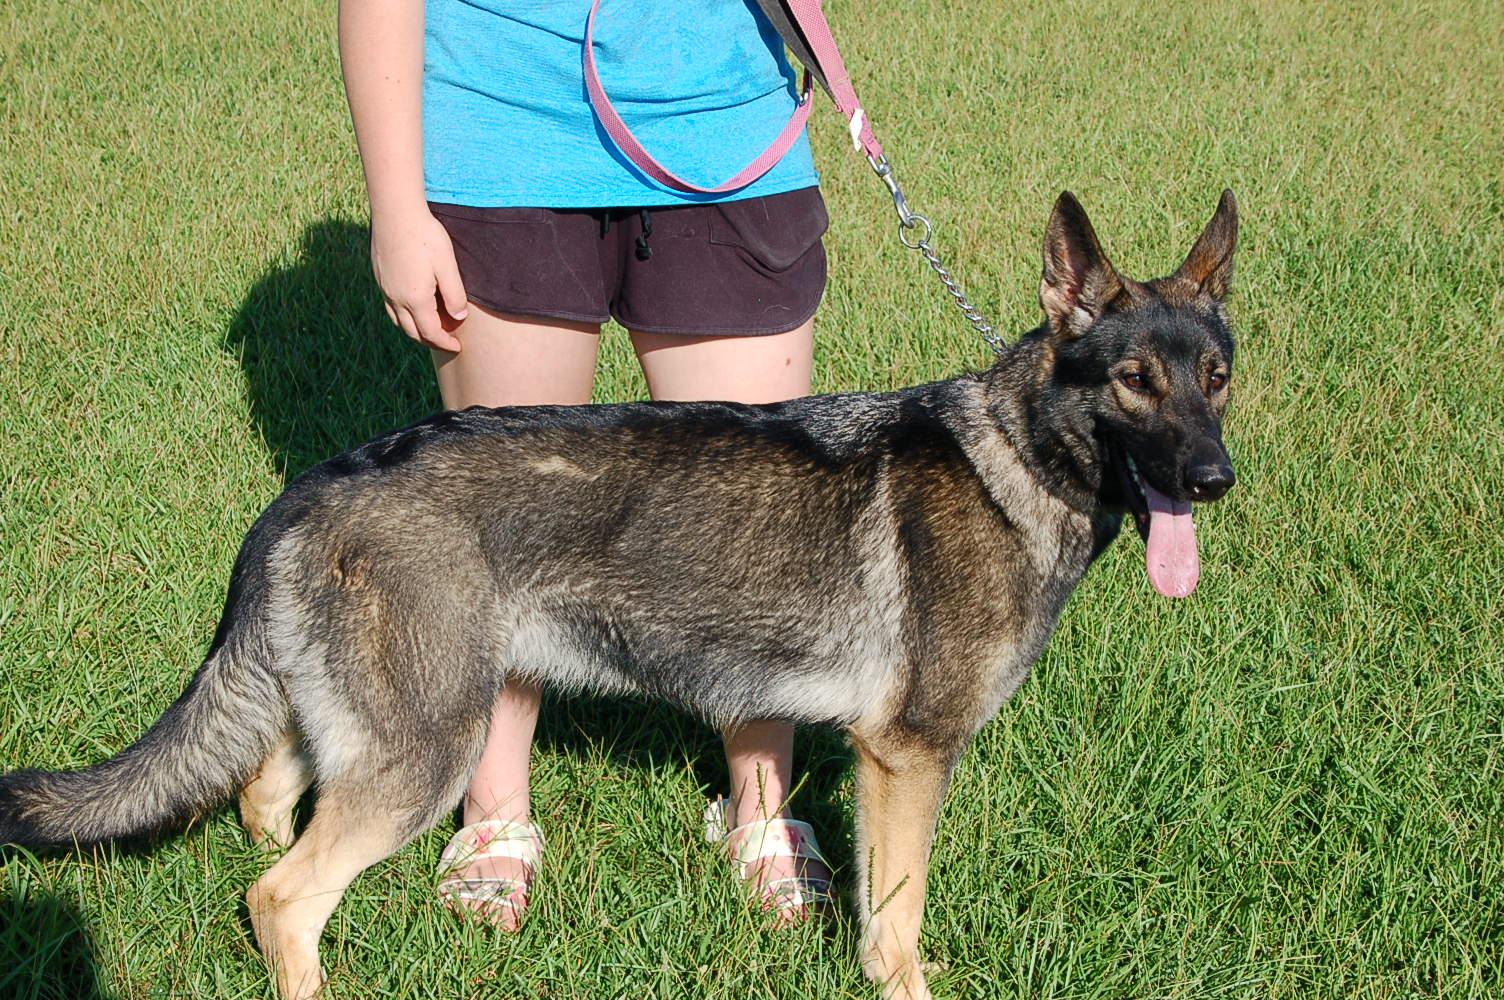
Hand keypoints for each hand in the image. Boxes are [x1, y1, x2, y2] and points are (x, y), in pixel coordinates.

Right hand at [370, 207, 468, 351]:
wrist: (395, 211)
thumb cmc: (425, 236)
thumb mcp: (448, 265)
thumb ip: (454, 294)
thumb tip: (459, 317)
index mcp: (414, 299)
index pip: (431, 332)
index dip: (445, 343)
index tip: (458, 346)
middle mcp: (395, 298)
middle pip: (412, 332)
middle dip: (430, 341)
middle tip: (446, 341)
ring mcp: (384, 288)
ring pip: (398, 321)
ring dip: (414, 330)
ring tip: (430, 328)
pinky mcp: (379, 277)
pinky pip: (390, 307)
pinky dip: (402, 316)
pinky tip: (412, 307)